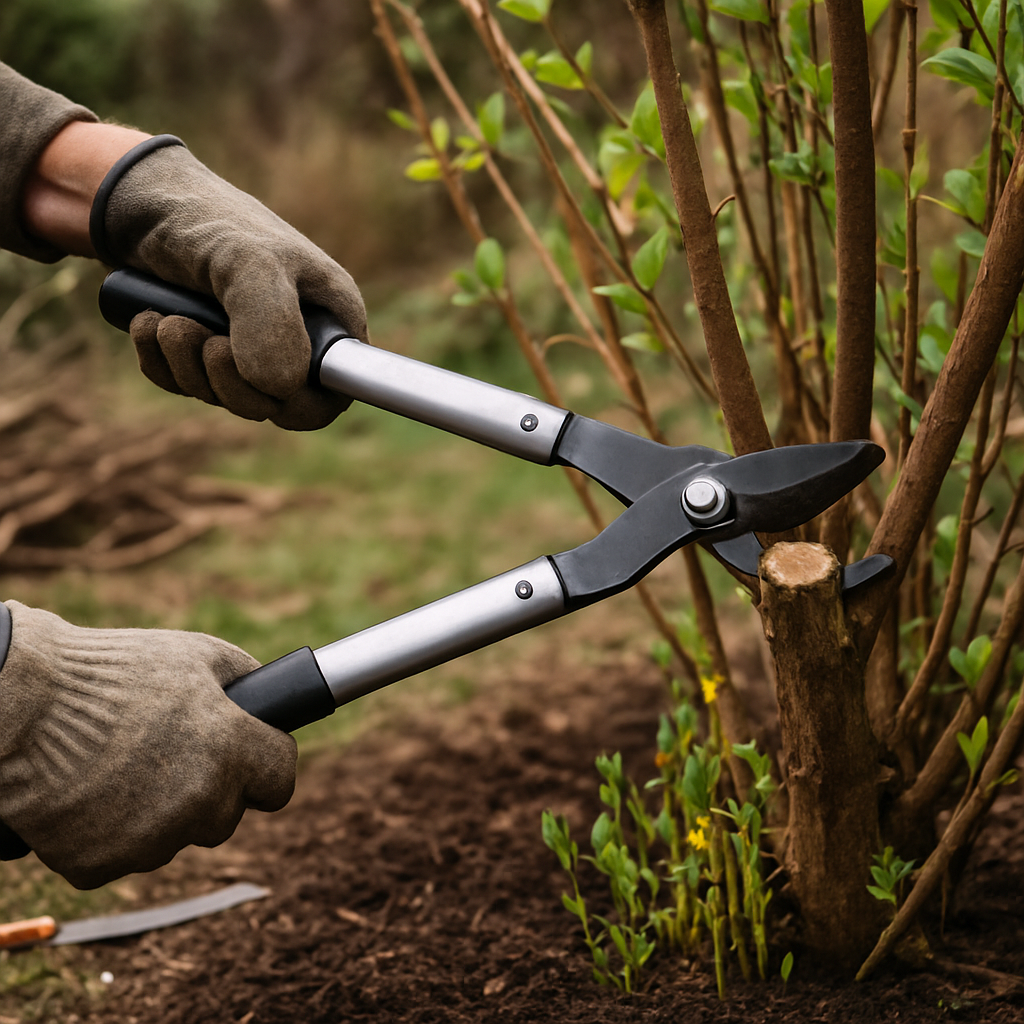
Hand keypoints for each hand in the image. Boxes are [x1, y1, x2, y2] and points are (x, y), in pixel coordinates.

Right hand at [0, 601, 295, 888]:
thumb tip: (271, 704)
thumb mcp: (197, 655)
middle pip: (226, 815)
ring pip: (174, 838)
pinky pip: (121, 855)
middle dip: (210, 790)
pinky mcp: (99, 865)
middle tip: (171, 754)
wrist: (21, 705)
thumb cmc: (112, 673)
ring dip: (160, 813)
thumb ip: (247, 684)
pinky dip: (109, 833)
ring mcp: (150, 841)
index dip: (265, 766)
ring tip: (121, 767)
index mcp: (232, 749)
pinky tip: (90, 795)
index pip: (280, 782)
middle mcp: (201, 802)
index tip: (251, 759)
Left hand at [94, 141, 367, 429]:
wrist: (136, 201)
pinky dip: (162, 363)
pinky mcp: (204, 356)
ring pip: (229, 400)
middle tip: (206, 341)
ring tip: (170, 319)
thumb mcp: (247, 261)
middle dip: (233, 383)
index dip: (301, 402)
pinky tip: (151, 323)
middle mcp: (298, 339)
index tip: (263, 379)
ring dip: (189, 366)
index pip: (336, 393)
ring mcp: (251, 351)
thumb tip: (280, 388)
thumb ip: (271, 322)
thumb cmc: (207, 220)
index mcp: (330, 318)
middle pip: (280, 408)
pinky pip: (188, 388)